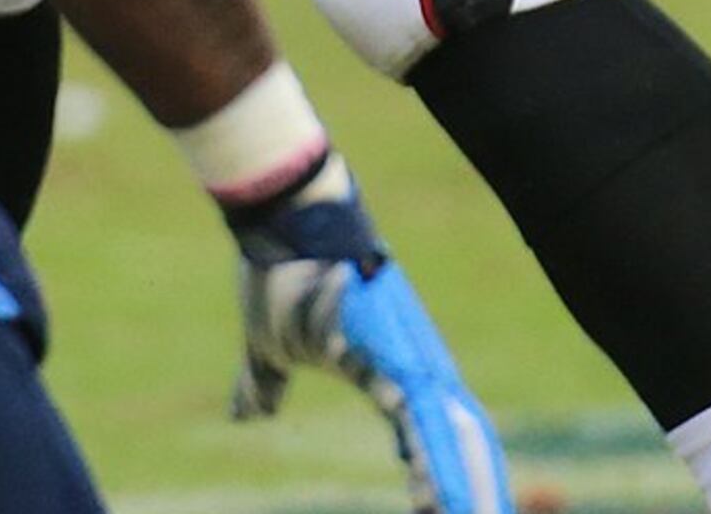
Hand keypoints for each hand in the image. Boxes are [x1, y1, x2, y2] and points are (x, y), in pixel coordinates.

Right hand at [231, 157, 510, 513]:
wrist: (280, 224)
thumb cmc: (278, 278)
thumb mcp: (268, 350)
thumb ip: (264, 385)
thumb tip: (245, 417)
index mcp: (386, 370)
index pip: (421, 433)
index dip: (435, 474)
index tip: (443, 511)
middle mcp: (405, 363)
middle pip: (447, 437)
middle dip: (464, 487)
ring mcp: (398, 351)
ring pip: (437, 428)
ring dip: (449, 480)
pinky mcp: (377, 341)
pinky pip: (402, 400)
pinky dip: (412, 435)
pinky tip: (423, 463)